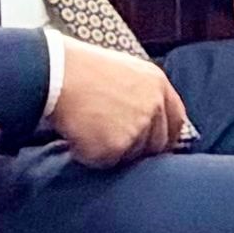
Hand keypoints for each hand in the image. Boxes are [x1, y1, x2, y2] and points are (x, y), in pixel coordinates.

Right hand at [48, 35, 191, 166]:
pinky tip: (80, 133)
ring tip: (90, 126)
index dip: (166, 136)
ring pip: (131, 155)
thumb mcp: (125, 71)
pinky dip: (92, 155)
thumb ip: (142, 94)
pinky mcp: (116, 146)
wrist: (56, 74)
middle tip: (111, 140)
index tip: (156, 145)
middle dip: (138, 148)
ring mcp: (137, 128)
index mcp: (158, 85)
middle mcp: (153, 107)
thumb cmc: (82, 70)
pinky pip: (107, 162)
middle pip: (157, 144)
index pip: (176, 120)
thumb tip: (148, 119)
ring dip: (112, 150)